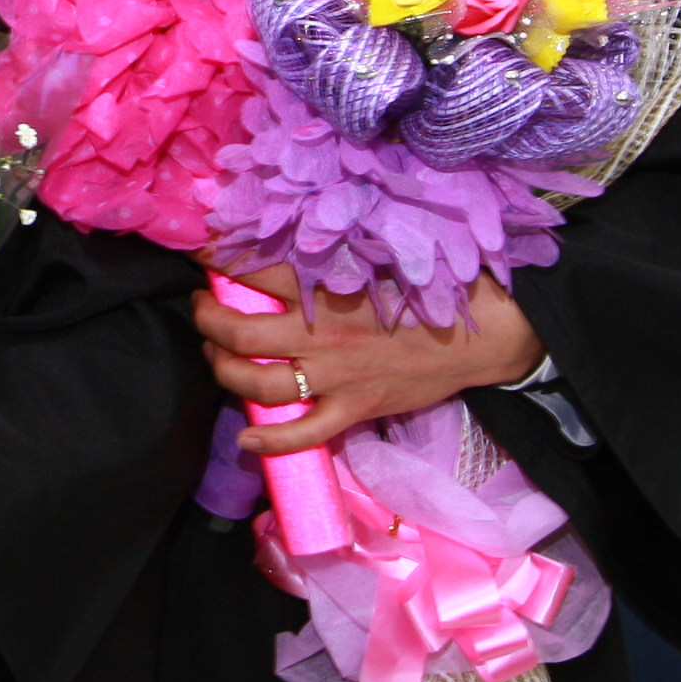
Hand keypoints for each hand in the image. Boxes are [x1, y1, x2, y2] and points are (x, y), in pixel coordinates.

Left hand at [197, 275, 545, 455]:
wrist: (481, 333)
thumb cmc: (430, 287)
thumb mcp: (376, 256)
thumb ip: (329, 254)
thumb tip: (285, 240)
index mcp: (326, 287)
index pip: (255, 269)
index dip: (219, 259)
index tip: (202, 253)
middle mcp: (321, 333)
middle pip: (239, 333)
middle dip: (207, 321)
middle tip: (200, 308)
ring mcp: (335, 376)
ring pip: (258, 382)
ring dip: (223, 371)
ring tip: (214, 356)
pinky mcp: (354, 409)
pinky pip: (304, 434)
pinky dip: (270, 441)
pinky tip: (247, 436)